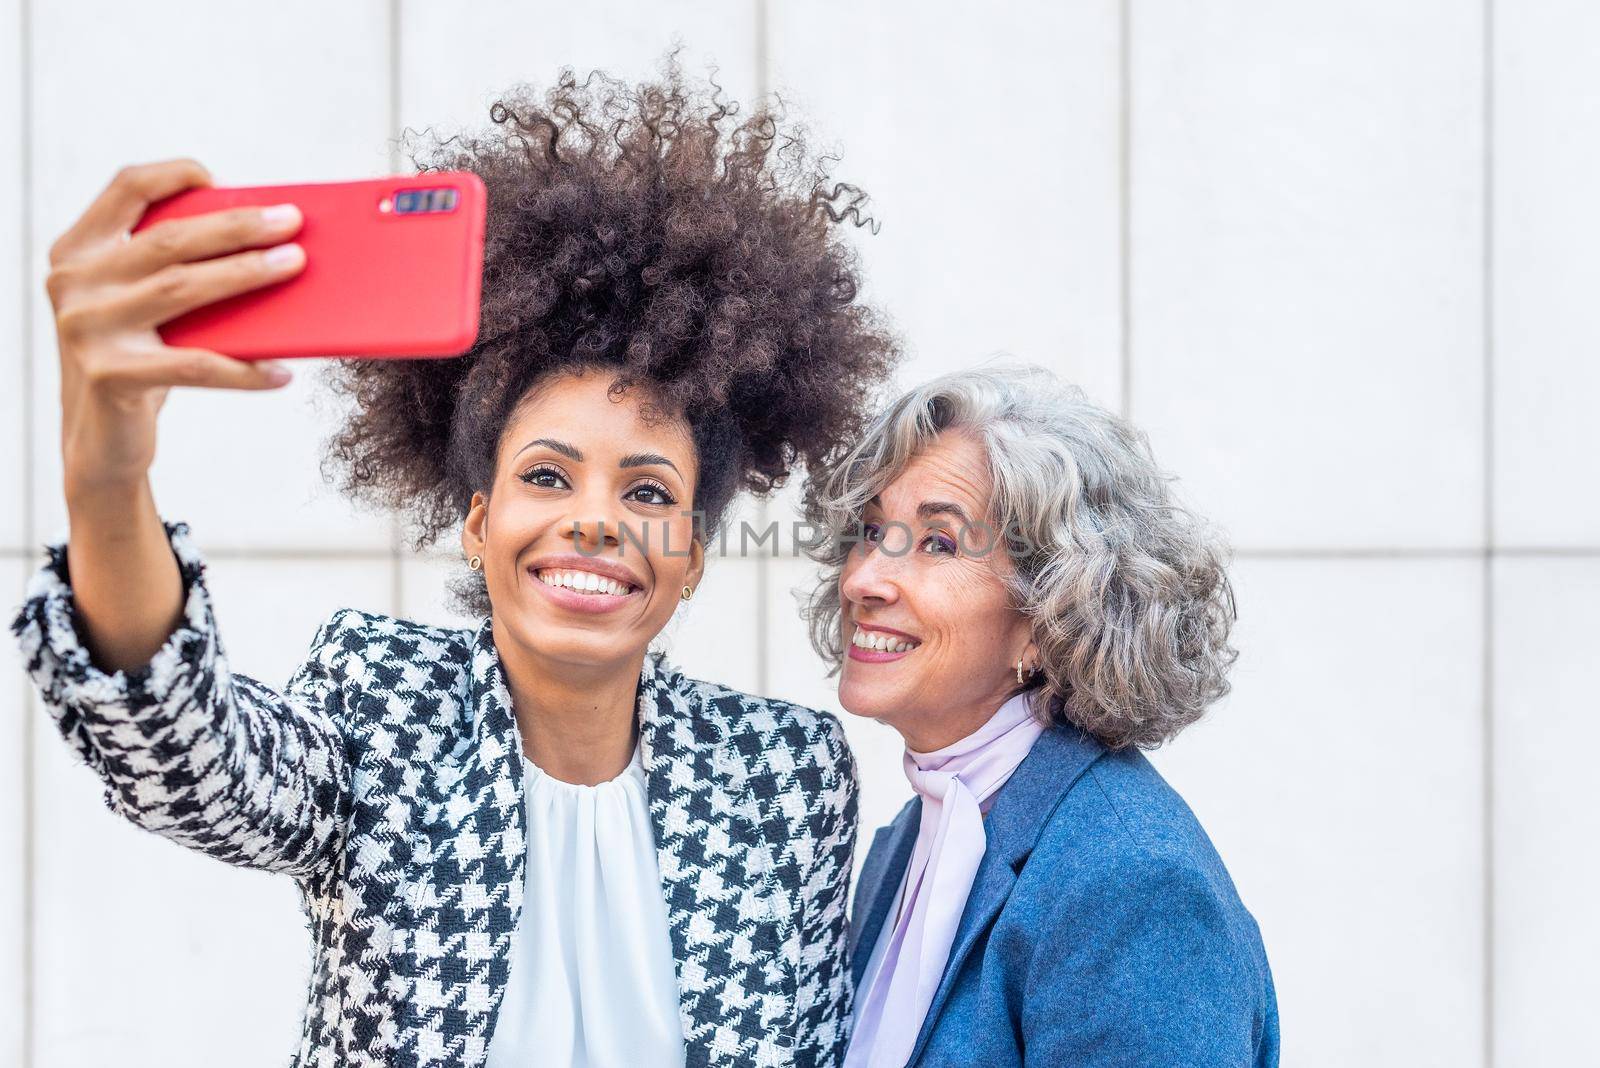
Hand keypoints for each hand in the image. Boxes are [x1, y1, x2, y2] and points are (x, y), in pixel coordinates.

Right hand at [48, 157, 306, 493]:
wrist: (100, 441)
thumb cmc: (140, 360)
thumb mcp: (145, 308)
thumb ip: (175, 271)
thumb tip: (266, 243)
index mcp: (77, 251)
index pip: (125, 189)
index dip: (175, 175)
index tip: (223, 179)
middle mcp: (74, 283)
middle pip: (169, 240)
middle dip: (238, 226)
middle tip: (292, 222)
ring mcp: (87, 328)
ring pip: (182, 289)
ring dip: (247, 274)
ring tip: (295, 265)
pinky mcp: (110, 375)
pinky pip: (196, 364)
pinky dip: (245, 370)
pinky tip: (282, 371)